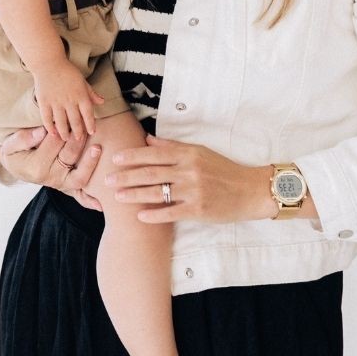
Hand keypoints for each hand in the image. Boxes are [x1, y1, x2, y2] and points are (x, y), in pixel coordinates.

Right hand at [0, 125, 103, 209]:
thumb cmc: (15, 153)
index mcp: (36, 166)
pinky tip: (101, 204)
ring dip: (90, 162)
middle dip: (78, 139)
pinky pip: (80, 196)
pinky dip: (91, 201)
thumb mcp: (11, 145)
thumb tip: (42, 131)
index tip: (67, 118)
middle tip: (86, 126)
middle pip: (69, 156)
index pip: (54, 142)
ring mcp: (60, 185)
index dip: (62, 128)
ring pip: (79, 176)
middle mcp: (50, 178)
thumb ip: (24, 138)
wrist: (15, 167)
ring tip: (97, 148)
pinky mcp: (67, 188)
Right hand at [32, 61, 104, 139]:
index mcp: (81, 95)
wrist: (49, 63)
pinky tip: (52, 133)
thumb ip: (91, 93)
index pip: (88, 114)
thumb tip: (102, 102)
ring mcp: (56, 102)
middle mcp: (69, 100)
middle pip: (75, 121)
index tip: (92, 132)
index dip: (90, 124)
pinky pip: (47, 118)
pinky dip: (50, 127)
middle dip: (78, 132)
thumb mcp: (82, 81)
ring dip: (64, 132)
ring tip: (66, 138)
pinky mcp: (44, 102)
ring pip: (61, 122)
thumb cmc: (68, 72)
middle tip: (78, 139)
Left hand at [106, 135, 272, 223]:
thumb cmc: (224, 170)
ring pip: (157, 192)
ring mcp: (194, 191)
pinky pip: (171, 212)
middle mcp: (190, 170)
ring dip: (134, 195)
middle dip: (126, 176)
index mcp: (189, 154)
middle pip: (151, 173)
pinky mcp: (198, 209)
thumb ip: (173, 147)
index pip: (155, 153)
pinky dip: (153, 214)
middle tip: (106, 180)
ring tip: (116, 197)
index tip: (115, 158)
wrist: (250, 190)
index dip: (133, 156)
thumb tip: (148, 140)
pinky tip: (139, 216)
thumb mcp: (200, 152)